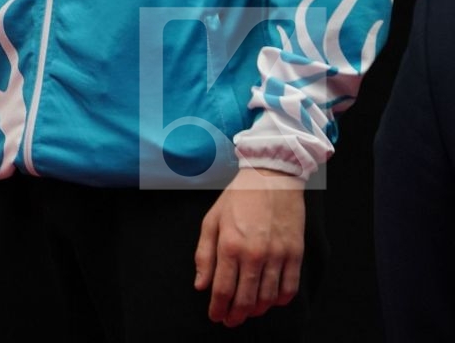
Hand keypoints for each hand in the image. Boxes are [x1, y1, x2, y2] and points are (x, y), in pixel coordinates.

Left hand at [193, 166, 305, 326]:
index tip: (215, 316)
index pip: (223, 290)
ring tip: (247, 312)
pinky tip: (272, 301)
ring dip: (257, 310)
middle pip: (246, 299)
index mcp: (230, 246)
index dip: (218, 309)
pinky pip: (290, 287)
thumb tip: (201, 285)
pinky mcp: (295, 254)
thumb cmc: (238, 198)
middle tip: (230, 320)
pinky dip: (281, 300)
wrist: (272, 177)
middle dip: (236, 315)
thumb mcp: (212, 220)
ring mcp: (278, 256)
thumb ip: (204, 255)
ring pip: (269, 298)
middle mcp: (255, 255)